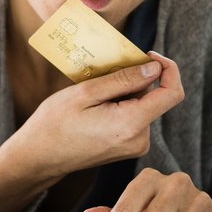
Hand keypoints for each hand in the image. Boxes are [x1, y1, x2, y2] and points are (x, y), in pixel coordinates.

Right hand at [9, 51, 184, 179]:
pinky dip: (121, 105)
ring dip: (125, 92)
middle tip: (104, 73)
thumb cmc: (55, 123)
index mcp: (131, 124)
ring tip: (94, 93)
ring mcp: (134, 146)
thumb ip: (124, 80)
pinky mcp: (128, 147)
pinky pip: (134, 117)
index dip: (168, 69)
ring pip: (143, 106)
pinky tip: (96, 106)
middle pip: (154, 97)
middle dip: (135, 80)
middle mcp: (139, 139)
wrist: (39, 157)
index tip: (148, 55)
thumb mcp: (86, 93)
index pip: (172, 93)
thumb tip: (154, 69)